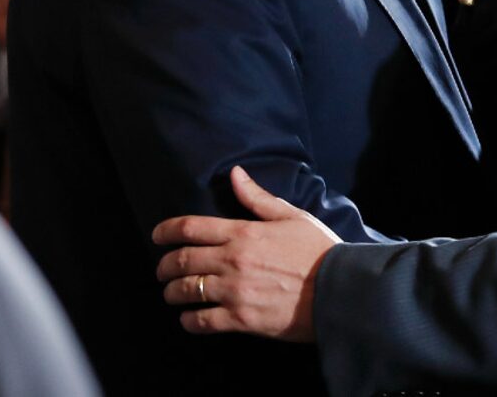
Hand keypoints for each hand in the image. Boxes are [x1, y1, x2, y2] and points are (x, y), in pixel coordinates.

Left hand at [154, 166, 341, 341]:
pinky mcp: (241, 319)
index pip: (192, 228)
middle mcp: (233, 260)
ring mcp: (235, 291)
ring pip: (186, 291)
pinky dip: (188, 320)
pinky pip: (201, 321)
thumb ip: (258, 198)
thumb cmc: (319, 250)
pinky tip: (189, 318)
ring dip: (172, 292)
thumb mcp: (292, 216)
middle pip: (182, 260)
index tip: (157, 236)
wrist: (339, 290)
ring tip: (172, 294)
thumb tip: (236, 174)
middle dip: (165, 265)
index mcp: (244, 233)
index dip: (167, 231)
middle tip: (162, 269)